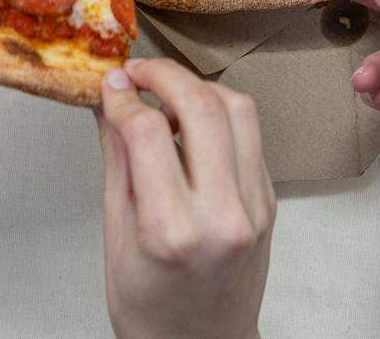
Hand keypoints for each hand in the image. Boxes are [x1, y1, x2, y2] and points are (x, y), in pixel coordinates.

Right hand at [97, 60, 274, 338]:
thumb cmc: (150, 308)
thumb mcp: (115, 237)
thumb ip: (117, 162)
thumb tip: (110, 100)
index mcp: (173, 231)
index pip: (148, 132)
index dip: (125, 97)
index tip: (110, 86)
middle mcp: (223, 214)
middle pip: (203, 107)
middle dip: (166, 74)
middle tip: (138, 71)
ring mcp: (255, 206)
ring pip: (239, 110)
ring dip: (200, 87)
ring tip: (166, 93)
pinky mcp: (269, 200)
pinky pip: (251, 136)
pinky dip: (220, 115)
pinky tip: (191, 122)